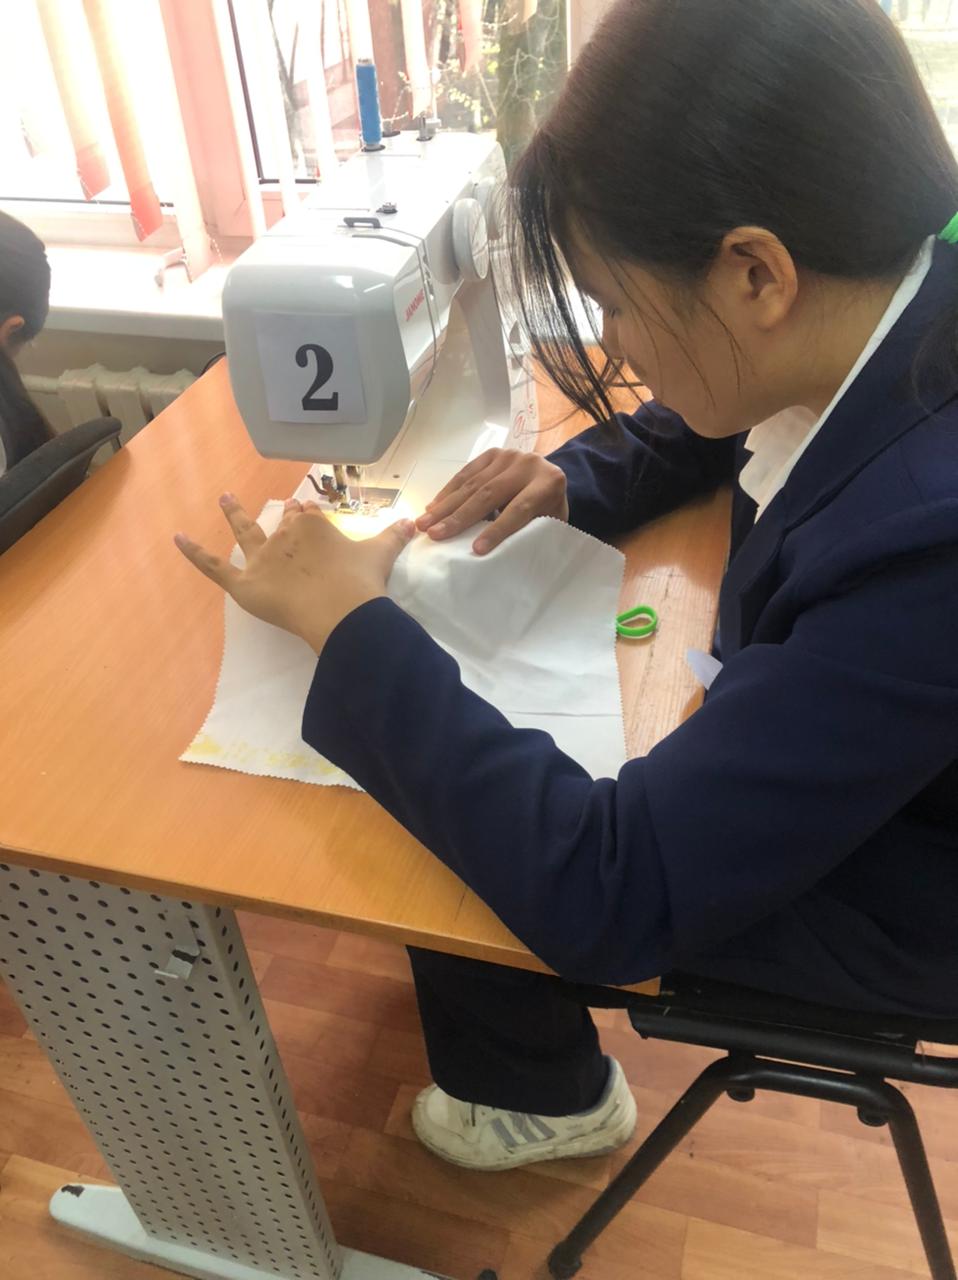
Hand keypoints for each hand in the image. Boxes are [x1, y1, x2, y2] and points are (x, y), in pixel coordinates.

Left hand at [175, 495, 415, 652]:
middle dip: (284, 518)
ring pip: (245, 532)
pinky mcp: (244, 584)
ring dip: (234, 513)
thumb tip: (414, 523)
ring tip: (225, 497)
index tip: (313, 520)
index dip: (312, 520)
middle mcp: (285, 536)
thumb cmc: (362, 581)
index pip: (309, 518)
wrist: (342, 611)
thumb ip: (393, 537)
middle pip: (282, 524)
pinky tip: (176, 538)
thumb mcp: (380, 554)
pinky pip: (215, 567)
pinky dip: (194, 553)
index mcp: (314, 525)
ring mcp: (262, 559)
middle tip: (284, 509)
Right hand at [416, 448, 568, 553]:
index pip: (519, 509)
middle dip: (459, 517)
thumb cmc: (547, 512)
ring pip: (472, 483)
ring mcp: (507, 455)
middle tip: (435, 535)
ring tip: (424, 523)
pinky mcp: (491, 454)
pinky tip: (432, 507)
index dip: (497, 530)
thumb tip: (497, 558)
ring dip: (445, 506)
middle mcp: (527, 464)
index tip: (476, 550)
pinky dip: (447, 492)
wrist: (548, 481)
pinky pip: (465, 474)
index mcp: (549, 483)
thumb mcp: (547, 526)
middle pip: (489, 494)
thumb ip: (528, 535)